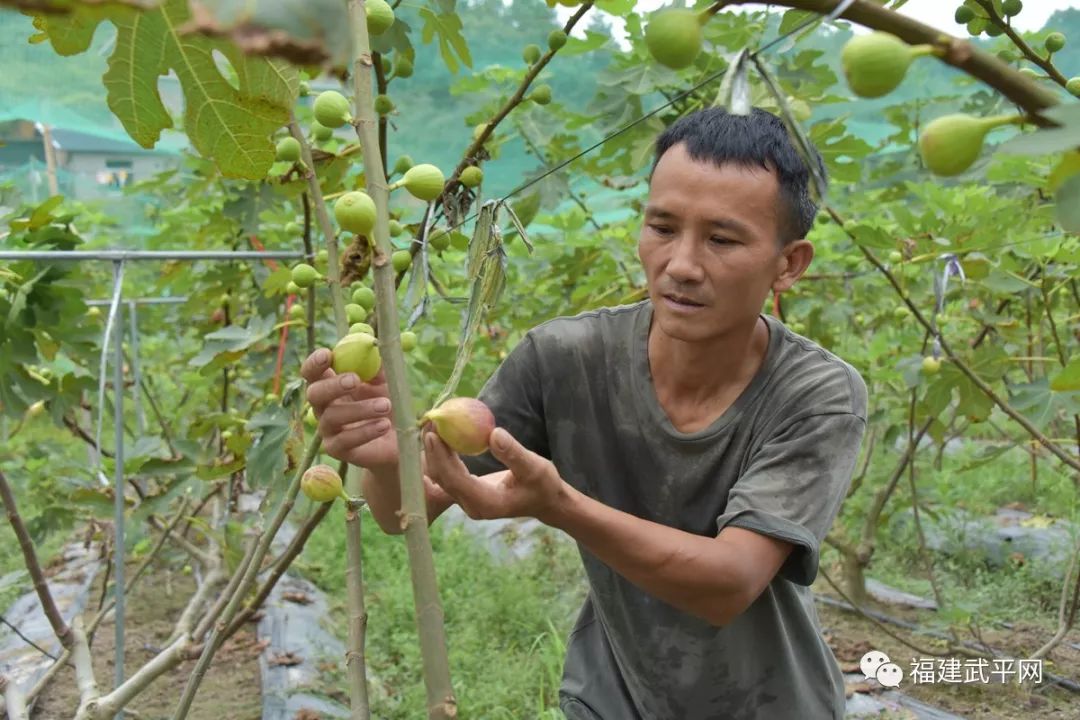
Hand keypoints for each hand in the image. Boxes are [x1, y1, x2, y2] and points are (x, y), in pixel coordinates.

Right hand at [301, 348, 398, 471]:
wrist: (397, 439)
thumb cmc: (386, 403)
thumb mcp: (385, 381)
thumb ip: (377, 365)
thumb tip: (374, 344)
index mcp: (329, 384)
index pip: (312, 372)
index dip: (315, 363)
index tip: (328, 355)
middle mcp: (323, 406)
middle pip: (314, 393)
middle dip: (333, 385)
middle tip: (354, 380)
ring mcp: (327, 429)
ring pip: (332, 417)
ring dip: (361, 409)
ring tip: (386, 405)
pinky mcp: (336, 449)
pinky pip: (345, 440)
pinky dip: (366, 431)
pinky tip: (384, 425)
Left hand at [422, 426, 567, 523]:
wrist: (547, 501)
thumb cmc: (543, 484)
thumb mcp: (535, 467)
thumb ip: (514, 454)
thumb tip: (494, 434)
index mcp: (486, 503)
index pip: (455, 480)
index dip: (441, 457)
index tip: (433, 433)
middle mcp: (472, 505)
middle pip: (443, 478)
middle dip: (433, 451)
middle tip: (430, 423)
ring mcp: (469, 502)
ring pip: (443, 477)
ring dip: (436, 452)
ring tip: (433, 426)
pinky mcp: (469, 494)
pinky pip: (450, 475)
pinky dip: (445, 456)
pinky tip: (444, 436)